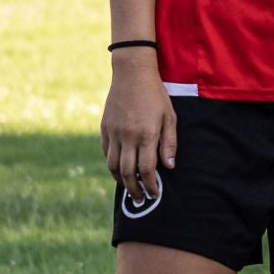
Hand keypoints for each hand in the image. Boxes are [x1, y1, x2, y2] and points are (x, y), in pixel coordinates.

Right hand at [101, 53, 176, 207]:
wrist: (132, 74)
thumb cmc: (156, 95)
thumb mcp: (169, 116)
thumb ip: (169, 142)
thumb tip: (169, 167)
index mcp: (146, 134)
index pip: (146, 169)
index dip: (150, 185)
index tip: (154, 194)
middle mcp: (127, 137)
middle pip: (127, 172)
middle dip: (134, 189)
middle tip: (140, 199)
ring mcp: (113, 133)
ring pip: (112, 166)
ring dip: (121, 180)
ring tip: (130, 188)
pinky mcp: (104, 129)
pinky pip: (106, 153)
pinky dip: (112, 165)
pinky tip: (119, 169)